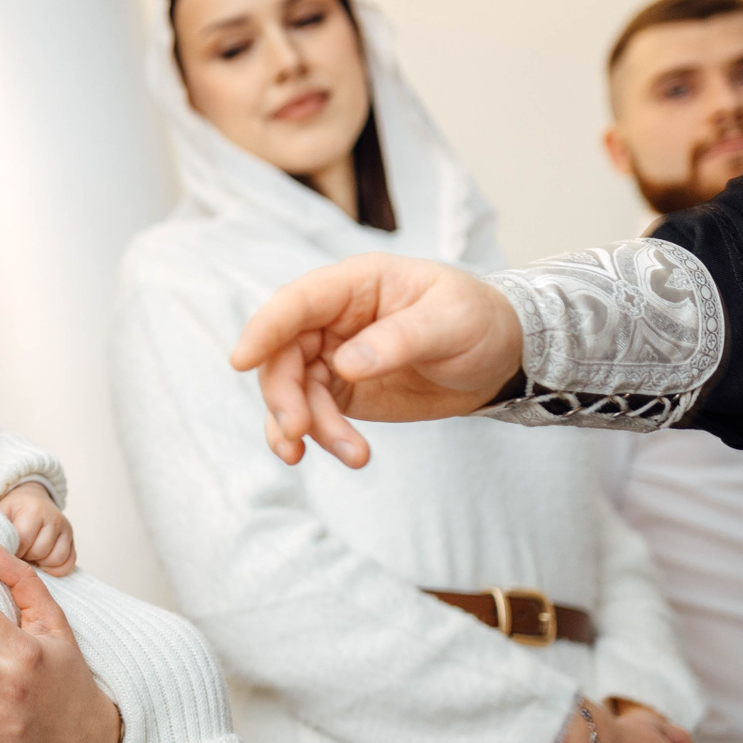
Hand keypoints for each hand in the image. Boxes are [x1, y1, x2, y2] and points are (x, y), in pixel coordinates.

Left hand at [0, 482, 75, 575]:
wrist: (31, 500)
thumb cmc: (11, 511)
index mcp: (34, 509)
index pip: (24, 540)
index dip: (11, 553)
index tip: (3, 554)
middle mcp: (54, 517)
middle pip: (40, 551)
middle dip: (25, 557)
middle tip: (15, 554)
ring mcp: (66, 529)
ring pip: (56, 560)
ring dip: (39, 563)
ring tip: (27, 556)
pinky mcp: (73, 541)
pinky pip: (68, 564)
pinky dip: (54, 569)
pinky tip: (41, 563)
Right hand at [228, 254, 524, 467]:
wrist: (501, 358)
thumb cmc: (480, 321)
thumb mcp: (452, 321)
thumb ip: (400, 338)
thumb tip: (345, 364)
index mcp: (354, 285)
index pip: (296, 302)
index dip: (265, 330)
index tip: (241, 362)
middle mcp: (332, 319)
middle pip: (282, 355)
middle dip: (285, 396)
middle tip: (300, 431)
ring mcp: (331, 356)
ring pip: (293, 391)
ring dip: (307, 426)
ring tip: (351, 454)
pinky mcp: (340, 391)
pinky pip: (311, 413)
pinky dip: (316, 438)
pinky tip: (343, 456)